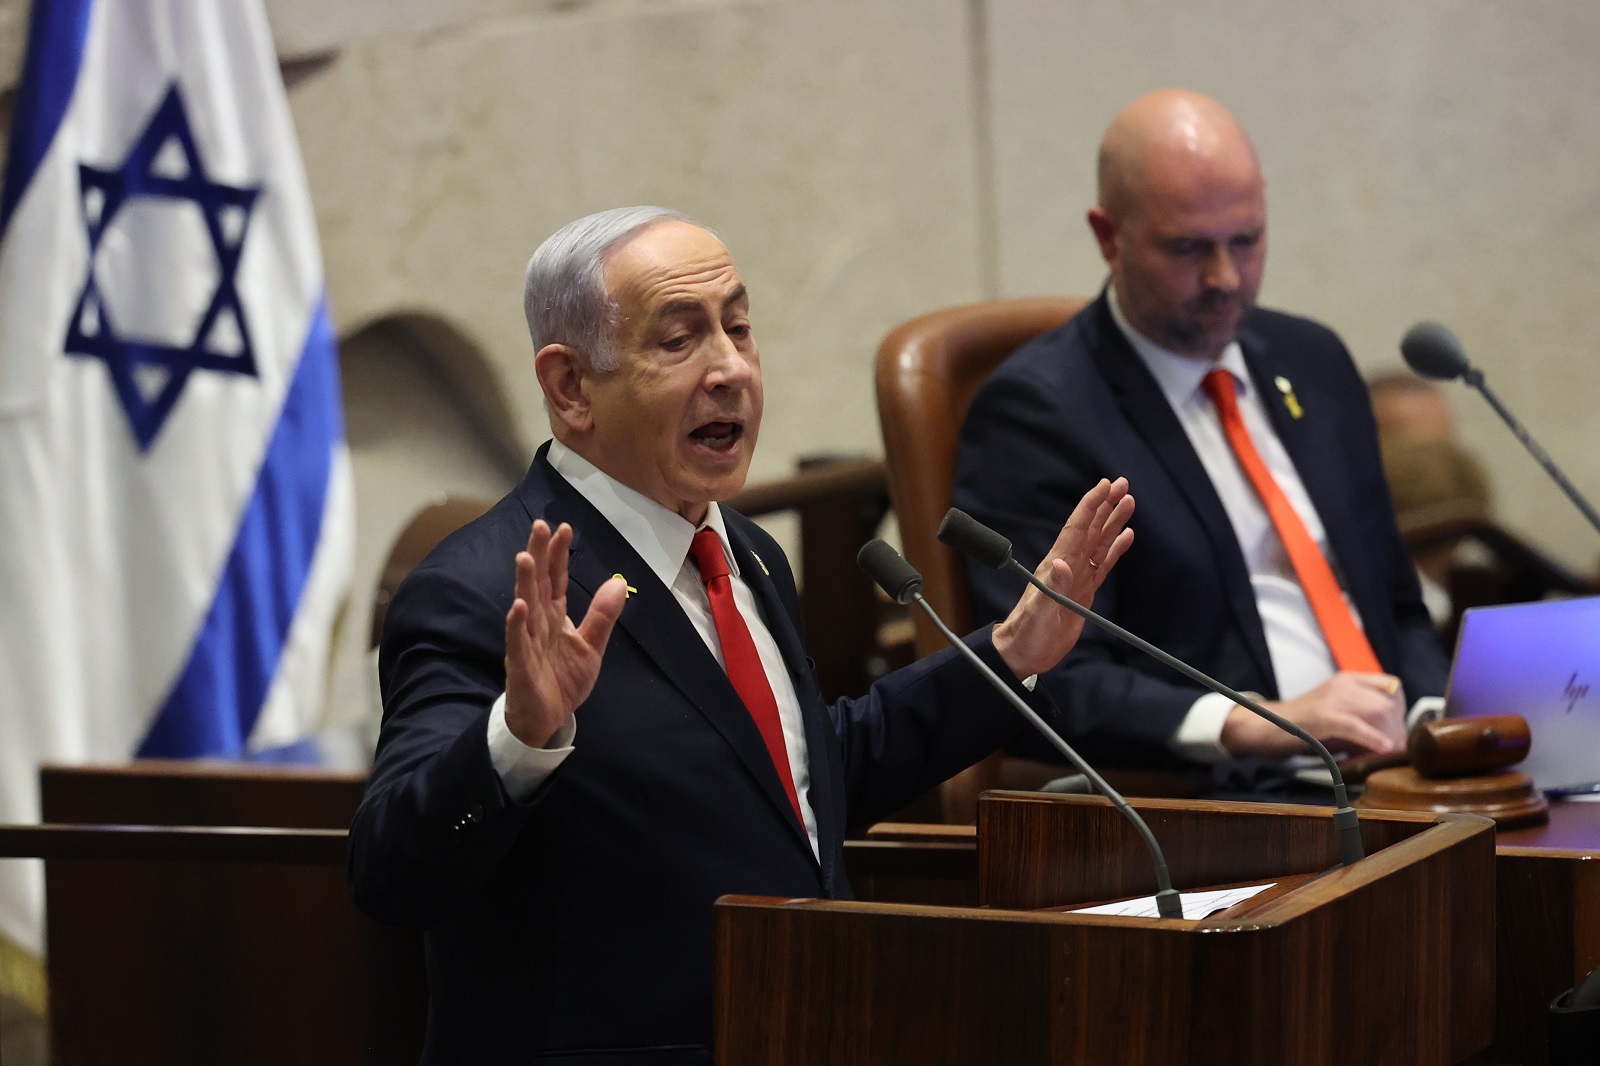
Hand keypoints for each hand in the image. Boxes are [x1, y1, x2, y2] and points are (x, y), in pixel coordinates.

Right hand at [503, 520, 627, 747]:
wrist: (548, 719)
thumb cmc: (563, 680)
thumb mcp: (591, 646)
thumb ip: (603, 616)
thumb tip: (618, 582)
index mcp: (555, 616)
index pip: (556, 580)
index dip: (559, 555)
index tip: (564, 528)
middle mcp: (538, 623)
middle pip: (538, 584)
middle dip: (539, 555)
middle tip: (539, 526)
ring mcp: (527, 642)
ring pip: (525, 606)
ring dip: (524, 582)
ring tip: (525, 556)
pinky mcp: (520, 665)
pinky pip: (517, 642)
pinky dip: (516, 624)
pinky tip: (517, 606)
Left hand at [992, 477, 1134, 678]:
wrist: (1025, 652)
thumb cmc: (1027, 633)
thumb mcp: (1039, 612)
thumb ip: (1052, 589)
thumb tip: (1061, 564)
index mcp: (1056, 564)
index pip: (1076, 528)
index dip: (1090, 505)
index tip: (1105, 485)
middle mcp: (1067, 565)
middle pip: (1091, 528)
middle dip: (1106, 505)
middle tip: (1123, 484)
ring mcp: (1077, 576)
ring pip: (1099, 542)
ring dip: (1113, 522)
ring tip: (1129, 502)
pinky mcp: (1084, 591)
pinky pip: (1103, 564)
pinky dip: (1115, 549)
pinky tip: (1126, 536)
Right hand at [1221, 672, 1407, 757]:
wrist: (1264, 726)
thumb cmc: (1302, 725)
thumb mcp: (1336, 713)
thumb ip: (1361, 717)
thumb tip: (1393, 739)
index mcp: (1347, 680)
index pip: (1391, 686)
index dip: (1400, 711)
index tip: (1396, 731)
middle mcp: (1342, 684)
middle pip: (1387, 702)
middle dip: (1396, 730)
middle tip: (1393, 751)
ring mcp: (1330, 698)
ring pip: (1377, 712)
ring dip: (1388, 737)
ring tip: (1384, 755)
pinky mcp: (1321, 716)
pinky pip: (1355, 725)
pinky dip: (1372, 738)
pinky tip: (1382, 749)